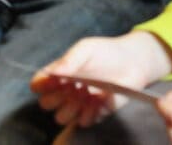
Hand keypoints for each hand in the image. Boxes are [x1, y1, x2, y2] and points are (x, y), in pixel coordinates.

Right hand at [32, 31, 171, 127]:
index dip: (41, 85)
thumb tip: (51, 73)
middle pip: (46, 104)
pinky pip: (83, 122)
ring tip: (85, 95)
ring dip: (70, 109)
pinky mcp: (95, 113)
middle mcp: (66, 90)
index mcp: (61, 73)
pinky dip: (88, 114)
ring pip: (62, 117)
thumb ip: (69, 60)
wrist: (132, 63)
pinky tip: (98, 101)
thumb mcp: (86, 49)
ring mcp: (79, 103)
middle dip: (55, 99)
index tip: (54, 81)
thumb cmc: (106, 52)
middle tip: (71, 88)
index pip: (39, 84)